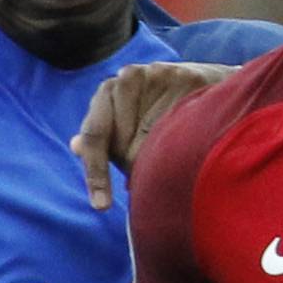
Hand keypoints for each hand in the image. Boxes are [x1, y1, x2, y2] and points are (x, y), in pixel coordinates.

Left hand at [69, 62, 229, 210]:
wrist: (207, 86)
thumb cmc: (163, 115)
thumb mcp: (129, 129)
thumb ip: (106, 142)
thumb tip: (75, 146)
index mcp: (106, 94)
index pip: (94, 136)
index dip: (96, 174)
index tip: (102, 207)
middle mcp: (123, 80)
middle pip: (123, 145)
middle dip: (138, 165)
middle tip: (158, 161)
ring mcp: (150, 75)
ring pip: (151, 139)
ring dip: (163, 153)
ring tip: (180, 142)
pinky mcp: (178, 75)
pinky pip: (175, 124)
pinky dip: (182, 138)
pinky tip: (192, 135)